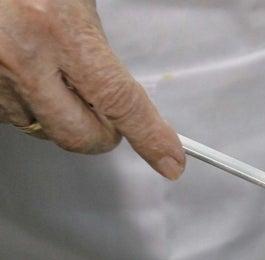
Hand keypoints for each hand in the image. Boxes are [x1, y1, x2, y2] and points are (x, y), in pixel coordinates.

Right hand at [0, 0, 183, 177]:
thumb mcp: (73, 1)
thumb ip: (94, 47)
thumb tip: (117, 93)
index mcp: (57, 29)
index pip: (119, 100)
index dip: (149, 135)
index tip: (168, 159)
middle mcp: (20, 56)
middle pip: (79, 134)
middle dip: (100, 134)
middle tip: (108, 116)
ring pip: (40, 127)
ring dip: (57, 114)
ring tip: (51, 71)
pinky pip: (10, 114)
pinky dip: (26, 102)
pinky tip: (25, 69)